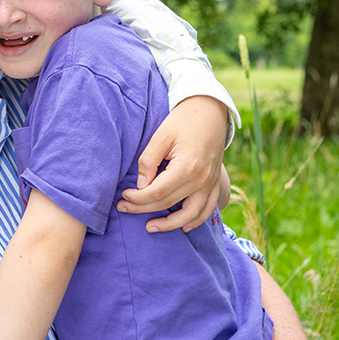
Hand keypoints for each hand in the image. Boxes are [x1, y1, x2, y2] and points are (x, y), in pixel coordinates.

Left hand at [117, 95, 227, 231]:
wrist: (210, 111)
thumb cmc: (183, 121)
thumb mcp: (161, 136)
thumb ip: (148, 162)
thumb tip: (141, 186)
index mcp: (187, 168)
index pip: (157, 193)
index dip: (137, 199)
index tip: (123, 197)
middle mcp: (201, 180)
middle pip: (169, 204)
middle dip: (143, 209)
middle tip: (123, 208)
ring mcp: (211, 183)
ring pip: (190, 215)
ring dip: (170, 225)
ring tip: (150, 227)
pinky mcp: (215, 183)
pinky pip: (208, 209)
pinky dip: (195, 221)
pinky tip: (182, 226)